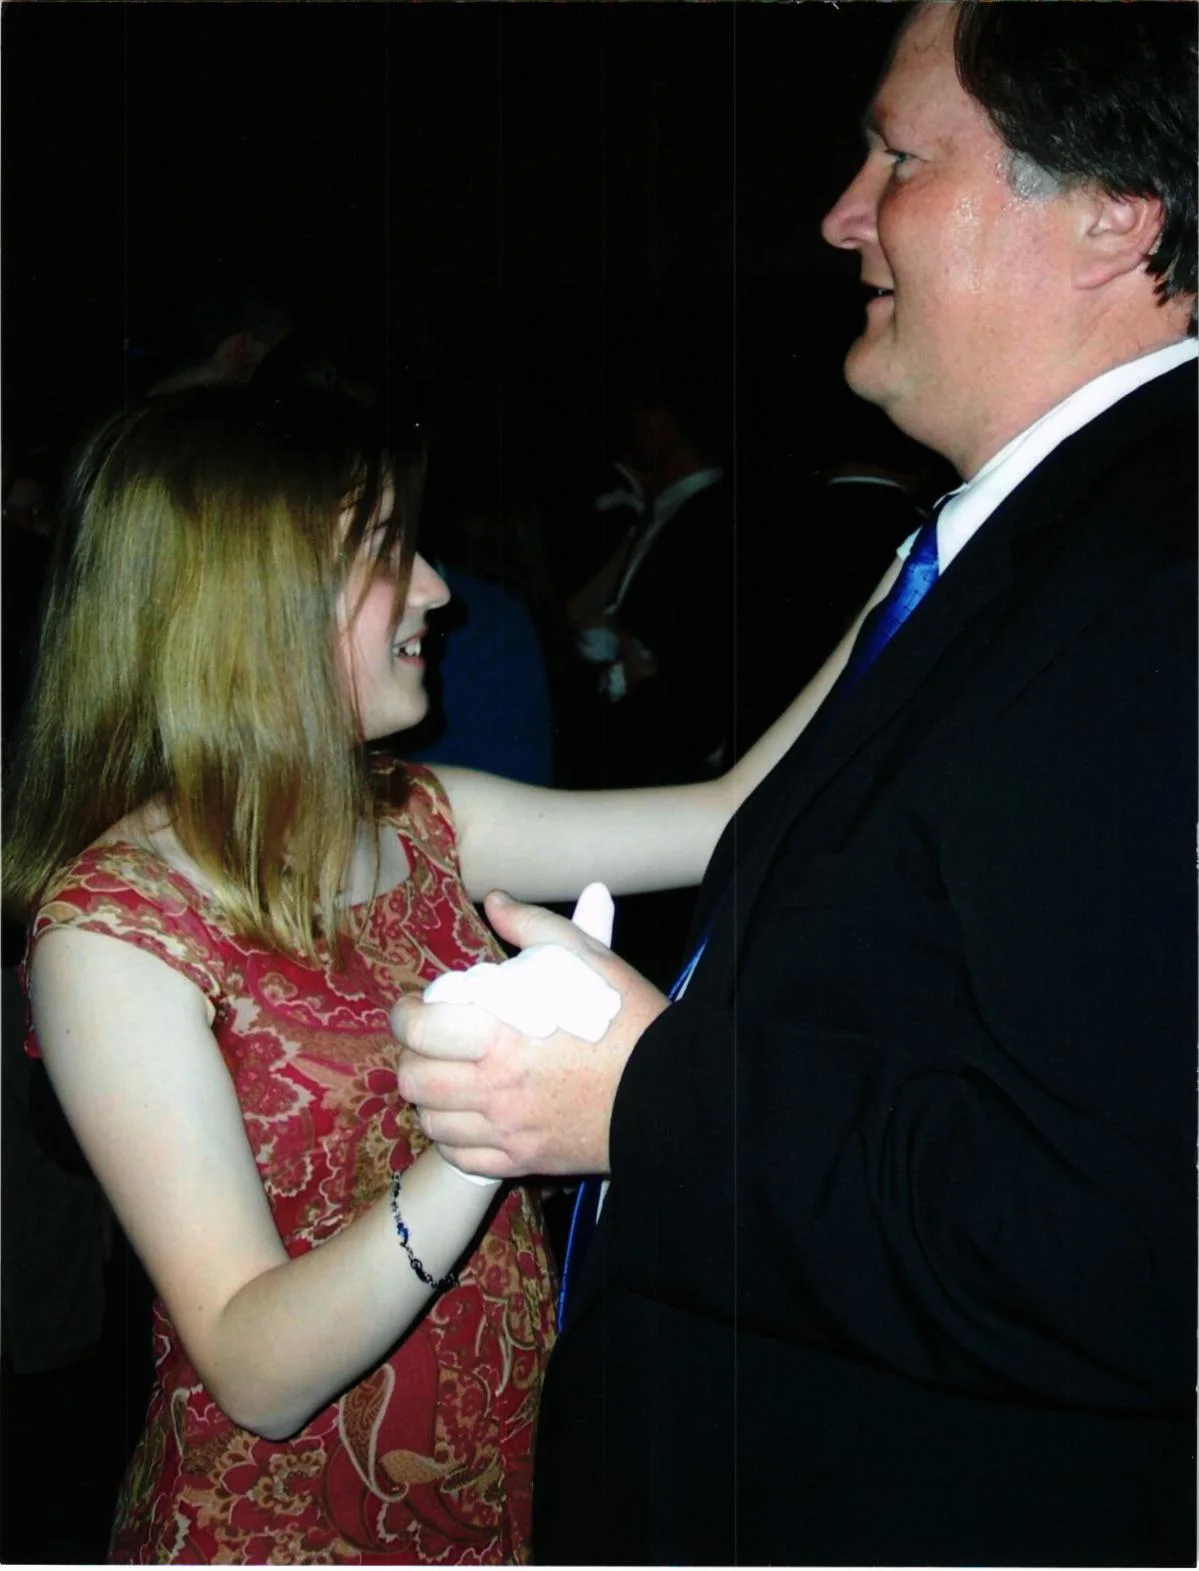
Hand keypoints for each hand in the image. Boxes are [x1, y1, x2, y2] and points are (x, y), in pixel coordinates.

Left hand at [392, 892, 667, 1177]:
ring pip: (430, 1121)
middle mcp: (494, 1089)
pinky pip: (460, 1157)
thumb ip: (531, 925)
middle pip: (413, 1080)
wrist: (671, 1091)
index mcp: (500, 1036)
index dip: (404, 1016)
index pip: (418, 1032)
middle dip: (411, 1056)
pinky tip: (465, 1116)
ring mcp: (506, 1131)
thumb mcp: (584, 956)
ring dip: (429, 1097)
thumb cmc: (627, 1019)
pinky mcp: (523, 1160)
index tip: (412, 1008)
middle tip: (428, 1043)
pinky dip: (452, 1136)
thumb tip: (495, 902)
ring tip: (445, 1078)